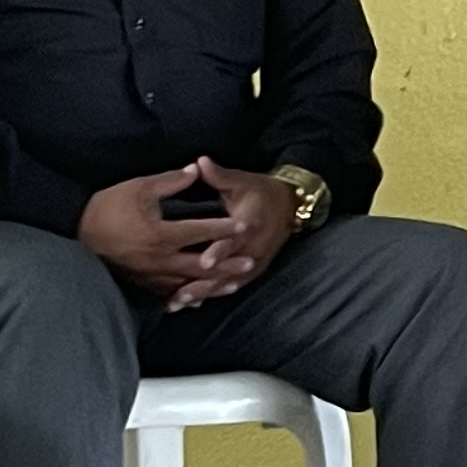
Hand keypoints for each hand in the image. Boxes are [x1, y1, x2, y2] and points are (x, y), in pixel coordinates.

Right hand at [79, 162, 293, 311]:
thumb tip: (196, 170)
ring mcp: (151, 274)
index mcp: (162, 234)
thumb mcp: (140, 188)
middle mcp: (160, 258)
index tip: (245, 225)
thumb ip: (171, 181)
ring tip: (234, 284)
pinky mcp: (142, 282)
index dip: (225, 228)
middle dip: (228, 264)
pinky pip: (169, 292)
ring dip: (213, 283)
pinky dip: (187, 294)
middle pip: (202, 264)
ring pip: (189, 282)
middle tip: (250, 262)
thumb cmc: (109, 206)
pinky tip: (199, 298)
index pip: (202, 231)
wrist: (79, 231)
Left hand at [162, 162, 298, 308]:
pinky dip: (213, 295)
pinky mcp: (252, 271)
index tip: (204, 261)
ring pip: (226, 283)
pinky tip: (193, 303)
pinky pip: (231, 286)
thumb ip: (219, 175)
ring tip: (178, 303)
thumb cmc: (259, 191)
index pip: (232, 241)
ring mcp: (253, 263)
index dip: (219, 251)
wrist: (288, 206)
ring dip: (203, 294)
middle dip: (202, 284)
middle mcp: (252, 248)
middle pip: (226, 270)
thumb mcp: (241, 181)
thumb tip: (200, 162)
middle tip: (178, 295)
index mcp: (249, 224)